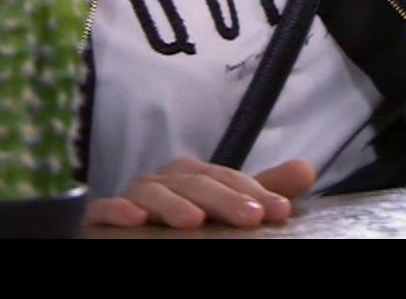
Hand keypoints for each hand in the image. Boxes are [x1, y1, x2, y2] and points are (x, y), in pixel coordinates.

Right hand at [84, 157, 316, 228]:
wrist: (131, 238)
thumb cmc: (182, 222)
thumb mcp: (224, 209)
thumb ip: (261, 190)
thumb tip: (307, 168)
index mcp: (192, 175)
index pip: (226, 177)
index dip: (255, 191)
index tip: (281, 211)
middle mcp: (162, 181)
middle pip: (195, 183)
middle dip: (225, 200)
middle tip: (252, 219)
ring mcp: (130, 198)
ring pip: (152, 192)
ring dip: (173, 205)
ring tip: (194, 222)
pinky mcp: (98, 219)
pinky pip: (102, 210)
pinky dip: (117, 211)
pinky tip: (134, 221)